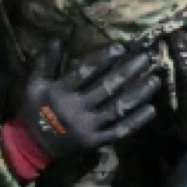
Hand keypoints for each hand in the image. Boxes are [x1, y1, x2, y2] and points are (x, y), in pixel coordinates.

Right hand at [6, 41, 159, 175]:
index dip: (102, 59)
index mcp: (60, 93)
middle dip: (128, 72)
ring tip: (155, 79)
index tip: (121, 47)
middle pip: (106, 88)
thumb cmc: (33, 111)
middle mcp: (76, 110)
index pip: (84, 73)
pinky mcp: (96, 142)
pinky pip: (119, 131)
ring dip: (137, 94)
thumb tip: (57, 38)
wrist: (31, 148)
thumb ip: (46, 62)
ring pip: (117, 108)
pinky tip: (151, 109)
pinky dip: (136, 121)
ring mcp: (88, 128)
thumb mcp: (34, 85)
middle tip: (147, 57)